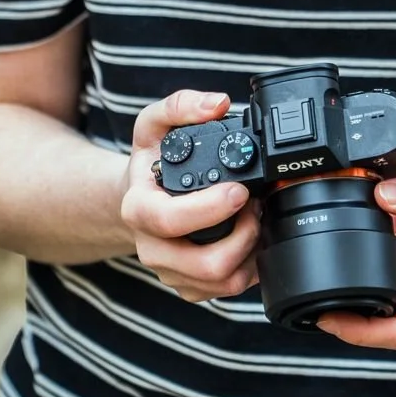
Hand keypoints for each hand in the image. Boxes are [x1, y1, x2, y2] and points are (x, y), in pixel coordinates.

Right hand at [120, 89, 260, 301]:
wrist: (139, 196)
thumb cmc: (150, 162)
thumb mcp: (154, 124)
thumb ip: (181, 105)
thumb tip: (217, 104)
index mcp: (138, 209)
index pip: (169, 221)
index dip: (209, 210)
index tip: (240, 190)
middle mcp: (151, 247)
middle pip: (203, 265)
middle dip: (243, 236)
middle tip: (256, 207)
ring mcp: (170, 271)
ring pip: (220, 283)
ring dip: (249, 252)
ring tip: (255, 221)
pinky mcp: (189, 286)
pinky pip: (224, 292)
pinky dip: (247, 269)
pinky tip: (249, 240)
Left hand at [317, 170, 395, 349]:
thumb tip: (379, 195)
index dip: (359, 333)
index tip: (328, 318)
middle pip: (387, 325)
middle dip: (350, 317)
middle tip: (314, 295)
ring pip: (392, 308)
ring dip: (363, 299)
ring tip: (329, 277)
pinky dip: (379, 278)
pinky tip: (363, 253)